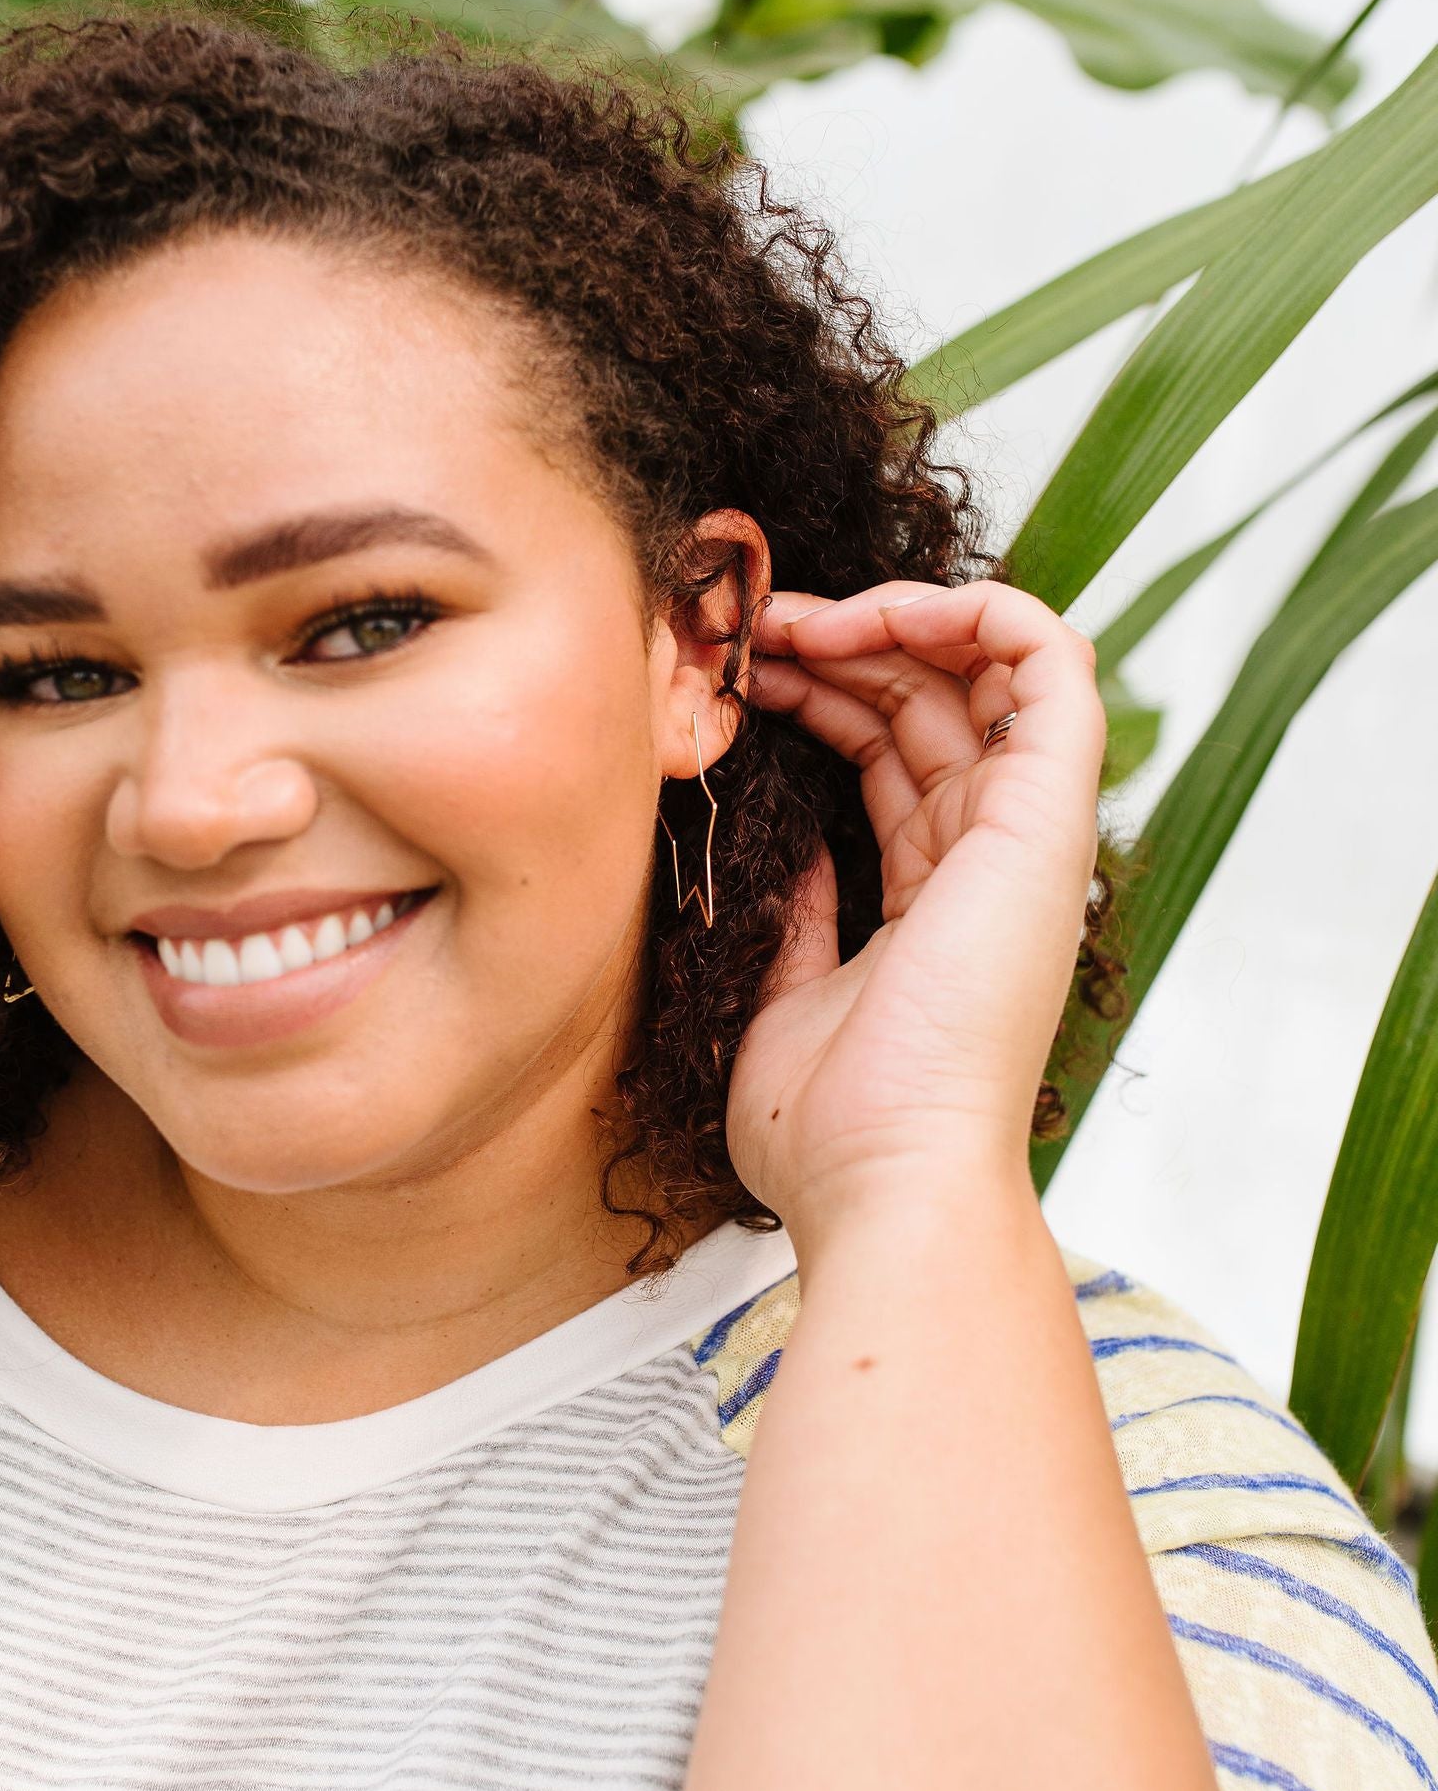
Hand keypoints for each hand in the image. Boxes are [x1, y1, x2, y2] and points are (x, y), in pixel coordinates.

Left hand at [724, 578, 1104, 1249]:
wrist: (886, 1183)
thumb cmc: (830, 1134)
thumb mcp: (781, 1007)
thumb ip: (795, 926)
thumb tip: (791, 855)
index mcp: (935, 902)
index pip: (894, 758)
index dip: (822, 696)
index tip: (737, 676)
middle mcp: (990, 860)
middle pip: (932, 702)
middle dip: (841, 643)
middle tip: (748, 629)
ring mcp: (1024, 834)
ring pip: (987, 666)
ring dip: (892, 616)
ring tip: (790, 618)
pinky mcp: (1047, 814)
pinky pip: (1052, 661)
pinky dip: (981, 607)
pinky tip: (882, 609)